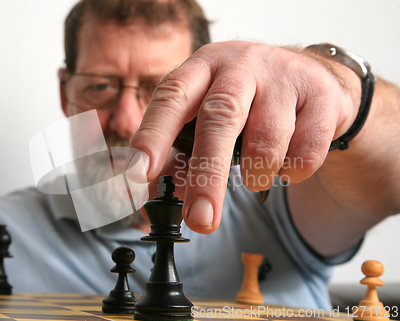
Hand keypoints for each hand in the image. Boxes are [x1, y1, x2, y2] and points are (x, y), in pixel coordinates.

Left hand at [128, 41, 359, 233]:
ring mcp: (283, 77)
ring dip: (256, 176)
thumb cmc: (250, 101)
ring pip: (266, 142)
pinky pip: (305, 154)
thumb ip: (184, 153)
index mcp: (203, 68)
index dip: (153, 135)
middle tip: (199, 219)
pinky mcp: (321, 96)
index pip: (171, 97)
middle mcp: (241, 65)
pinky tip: (285, 162)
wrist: (314, 80)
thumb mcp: (211, 114)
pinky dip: (290, 173)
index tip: (139, 173)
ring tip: (255, 175)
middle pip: (219, 119)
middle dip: (207, 176)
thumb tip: (163, 195)